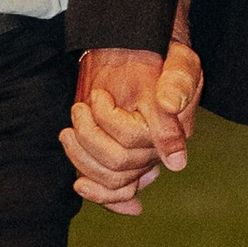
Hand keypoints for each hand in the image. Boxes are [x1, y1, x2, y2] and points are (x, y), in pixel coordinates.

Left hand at [65, 41, 203, 214]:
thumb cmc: (164, 53)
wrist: (140, 51)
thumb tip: (170, 105)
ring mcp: (139, 156)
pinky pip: (114, 192)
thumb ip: (178, 81)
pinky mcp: (121, 159)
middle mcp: (157, 148)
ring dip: (82, 156)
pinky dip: (98, 195)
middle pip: (119, 163)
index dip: (110, 122)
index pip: (137, 138)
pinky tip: (82, 186)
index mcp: (175, 127)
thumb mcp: (177, 60)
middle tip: (80, 108)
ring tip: (70, 130)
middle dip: (90, 135)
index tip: (98, 97)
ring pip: (112, 179)